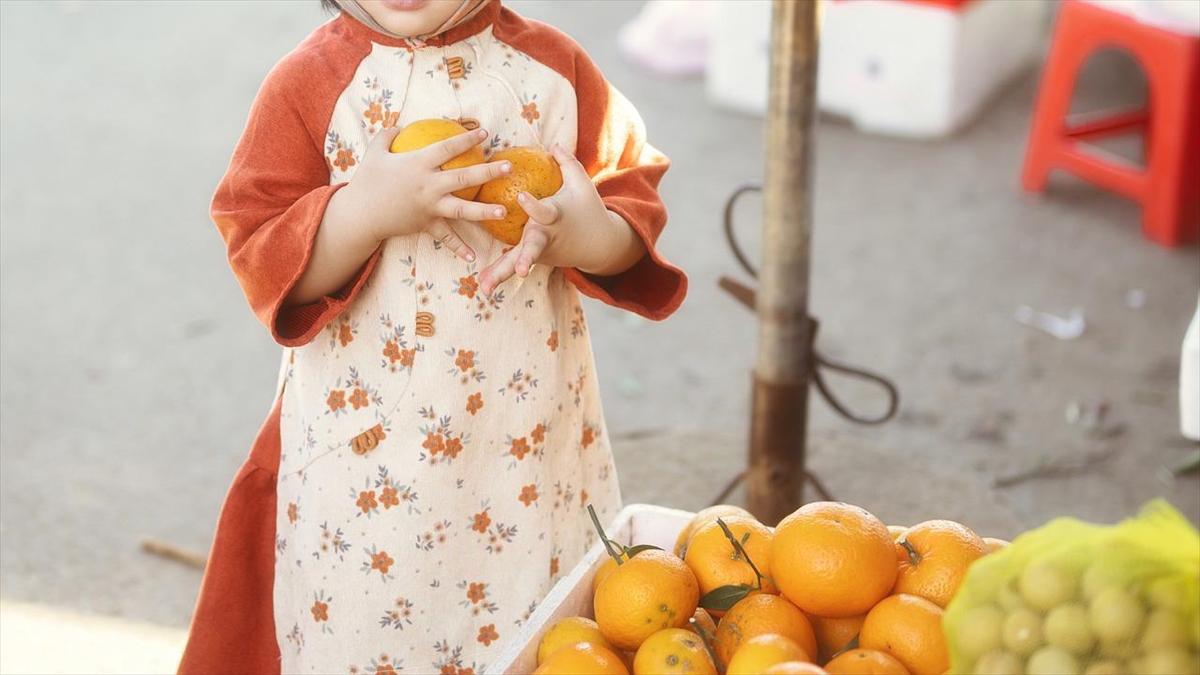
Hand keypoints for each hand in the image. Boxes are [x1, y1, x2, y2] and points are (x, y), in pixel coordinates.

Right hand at [341, 126, 512, 261]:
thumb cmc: (367, 181)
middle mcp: (428, 185)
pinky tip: (473, 256)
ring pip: (462, 210)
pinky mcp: (426, 225)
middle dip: (488, 172)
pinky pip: (445, 238)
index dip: (467, 139)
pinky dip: (459, 248)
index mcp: (418, 164)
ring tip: (503, 211)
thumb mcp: (374, 152)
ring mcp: (429, 207)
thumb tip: (400, 126)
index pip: (448, 148)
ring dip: (484, 211)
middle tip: (509, 167)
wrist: (360, 214)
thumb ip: (388, 136)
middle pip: (463, 178)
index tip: (485, 133)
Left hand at [478, 144, 645, 294]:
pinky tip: (483, 286)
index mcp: (556, 216)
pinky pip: (513, 265)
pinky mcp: (534, 259)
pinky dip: (499, 275)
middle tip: (521, 269)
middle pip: (534, 247)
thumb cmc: (587, 208)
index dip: (534, 205)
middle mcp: (547, 236)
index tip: (522, 197)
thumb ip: (566, 162)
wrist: (600, 244)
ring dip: (501, 274)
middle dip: (526, 258)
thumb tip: (553, 141)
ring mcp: (541, 251)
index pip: (545, 211)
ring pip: (519, 262)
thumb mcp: (581, 183)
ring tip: (485, 287)